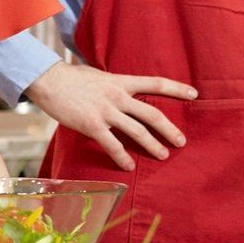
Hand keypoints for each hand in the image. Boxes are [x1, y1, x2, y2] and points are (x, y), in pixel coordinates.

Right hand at [26, 61, 196, 172]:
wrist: (49, 80)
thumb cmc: (72, 78)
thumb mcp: (100, 76)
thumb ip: (115, 85)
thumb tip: (124, 92)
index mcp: (122, 81)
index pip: (156, 83)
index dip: (177, 89)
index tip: (195, 94)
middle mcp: (118, 96)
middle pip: (152, 113)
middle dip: (169, 129)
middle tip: (182, 141)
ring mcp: (106, 111)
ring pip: (137, 131)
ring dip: (152, 145)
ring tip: (164, 155)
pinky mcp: (92, 125)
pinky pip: (112, 144)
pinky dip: (122, 157)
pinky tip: (129, 166)